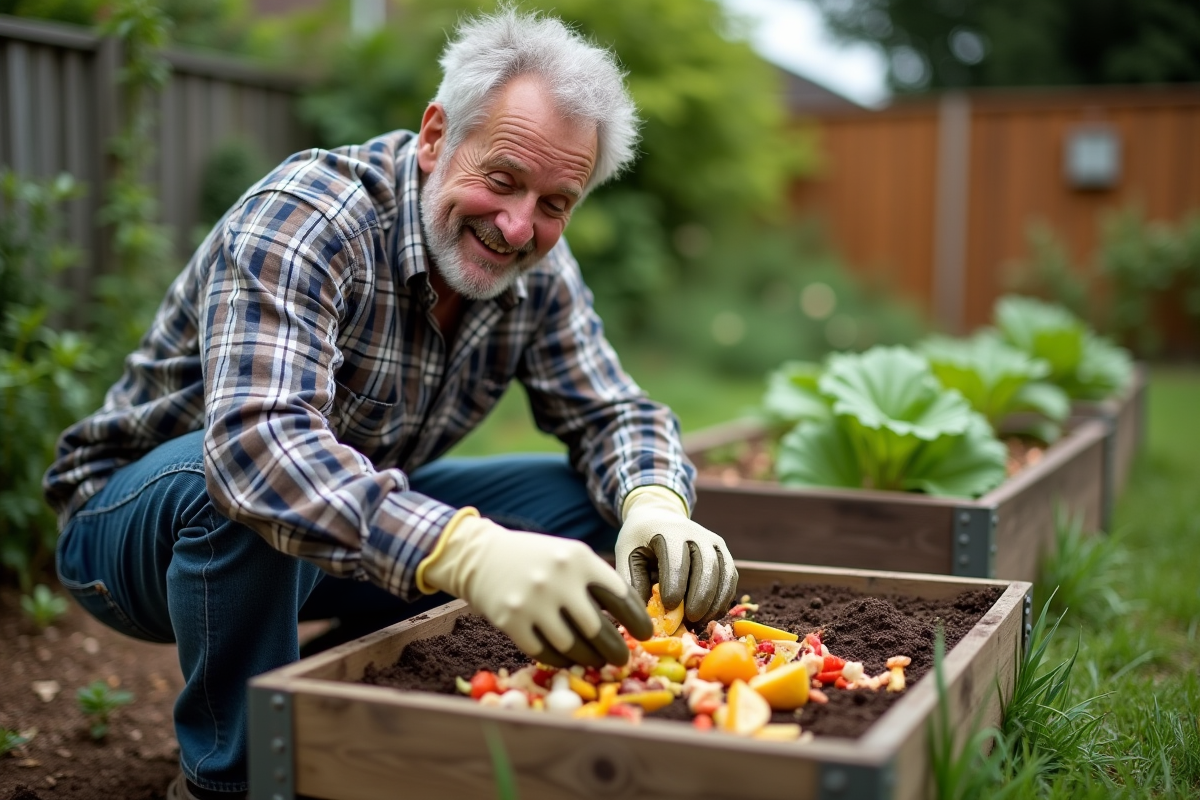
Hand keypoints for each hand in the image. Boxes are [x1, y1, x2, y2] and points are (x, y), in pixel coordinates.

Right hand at [417, 510, 652, 667]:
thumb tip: (629, 620)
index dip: (637, 620)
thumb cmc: (535, 558)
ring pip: (572, 646)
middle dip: (616, 650)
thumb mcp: (568, 556)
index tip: (645, 634)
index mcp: (579, 558)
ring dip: (588, 659)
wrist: (481, 555)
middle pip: (599, 629)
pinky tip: (568, 660)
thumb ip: (595, 581)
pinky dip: (560, 661)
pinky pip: (545, 653)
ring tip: (595, 660)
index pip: (620, 596)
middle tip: (622, 659)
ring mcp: (533, 602)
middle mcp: (558, 579)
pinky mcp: (512, 622)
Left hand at [616, 486, 737, 625]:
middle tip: (691, 619)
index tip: (668, 606)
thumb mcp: (627, 554)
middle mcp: (695, 533)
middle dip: (701, 595)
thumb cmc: (640, 540)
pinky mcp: (722, 551)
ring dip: (715, 600)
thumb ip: (633, 580)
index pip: (676, 559)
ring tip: (701, 622)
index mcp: (668, 531)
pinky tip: (711, 615)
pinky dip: (724, 598)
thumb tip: (642, 614)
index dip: (675, 584)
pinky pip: (730, 576)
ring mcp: (712, 541)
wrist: (658, 516)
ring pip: (723, 572)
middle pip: (706, 565)